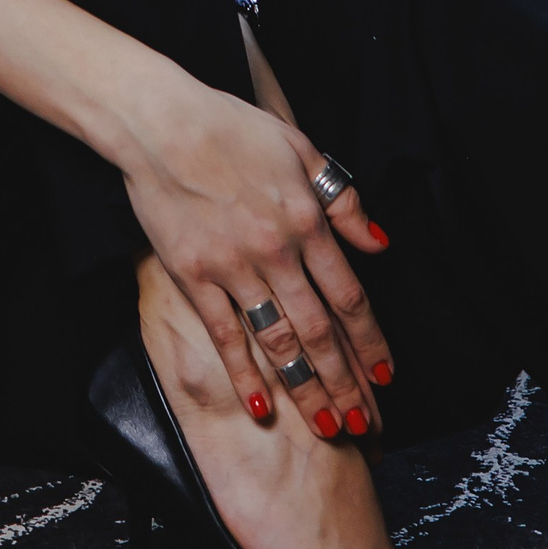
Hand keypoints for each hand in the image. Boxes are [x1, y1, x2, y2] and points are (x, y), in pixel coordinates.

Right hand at [120, 81, 391, 435]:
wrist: (163, 122)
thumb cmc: (232, 128)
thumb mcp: (301, 150)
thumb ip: (343, 201)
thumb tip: (378, 244)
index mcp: (307, 221)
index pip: (349, 296)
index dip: (370, 341)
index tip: (384, 376)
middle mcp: (276, 251)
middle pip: (320, 331)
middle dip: (345, 383)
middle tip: (361, 424)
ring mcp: (233, 267)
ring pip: (279, 341)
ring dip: (306, 389)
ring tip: (325, 426)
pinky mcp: (193, 275)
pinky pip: (225, 334)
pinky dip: (244, 373)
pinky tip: (260, 406)